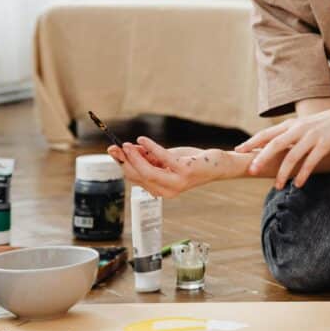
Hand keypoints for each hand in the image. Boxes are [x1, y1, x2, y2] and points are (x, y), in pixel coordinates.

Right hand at [108, 137, 238, 197]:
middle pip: (138, 176)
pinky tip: (142, 140)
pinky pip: (163, 159)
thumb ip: (149, 157)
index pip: (136, 178)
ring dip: (135, 157)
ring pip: (147, 172)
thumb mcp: (166, 159)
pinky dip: (150, 148)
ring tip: (126, 145)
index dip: (122, 164)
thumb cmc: (191, 162)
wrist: (217, 165)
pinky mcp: (184, 172)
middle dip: (125, 161)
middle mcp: (166, 191)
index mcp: (160, 189)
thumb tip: (128, 149)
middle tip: (115, 146)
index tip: (112, 151)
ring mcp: (176, 183)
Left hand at [234, 105, 329, 188]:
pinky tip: (297, 184)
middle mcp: (299, 129)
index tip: (239, 150)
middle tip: (252, 170)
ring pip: (292, 156)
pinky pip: (310, 162)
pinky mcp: (325, 144)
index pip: (267, 133)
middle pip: (275, 144)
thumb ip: (287, 134)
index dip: (252, 141)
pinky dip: (303, 174)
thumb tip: (269, 147)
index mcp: (291, 124)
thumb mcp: (302, 125)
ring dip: (283, 172)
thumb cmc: (322, 123)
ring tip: (277, 186)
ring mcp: (312, 136)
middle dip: (262, 158)